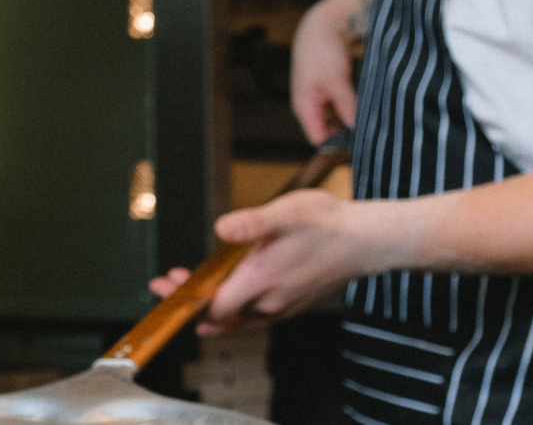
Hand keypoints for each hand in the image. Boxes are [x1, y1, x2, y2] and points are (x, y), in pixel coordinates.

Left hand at [148, 189, 371, 335]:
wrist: (369, 241)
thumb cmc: (330, 223)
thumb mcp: (287, 212)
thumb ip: (251, 223)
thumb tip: (221, 228)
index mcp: (262, 279)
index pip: (213, 305)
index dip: (185, 299)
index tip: (164, 286)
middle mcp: (270, 301)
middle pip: (219, 315)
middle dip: (191, 300)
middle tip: (169, 284)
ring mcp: (282, 306)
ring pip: (236, 320)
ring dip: (211, 306)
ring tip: (191, 289)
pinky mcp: (292, 305)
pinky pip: (255, 318)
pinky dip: (234, 312)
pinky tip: (229, 299)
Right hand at [290, 0, 374, 142]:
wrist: (322, 23)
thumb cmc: (322, 48)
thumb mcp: (336, 79)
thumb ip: (346, 105)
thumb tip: (357, 128)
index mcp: (304, 106)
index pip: (319, 139)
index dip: (337, 144)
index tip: (360, 143)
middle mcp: (310, 106)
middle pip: (328, 131)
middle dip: (347, 133)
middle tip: (371, 133)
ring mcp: (319, 98)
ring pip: (336, 120)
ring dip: (351, 120)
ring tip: (370, 118)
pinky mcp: (329, 91)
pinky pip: (340, 108)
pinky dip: (352, 108)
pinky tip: (366, 106)